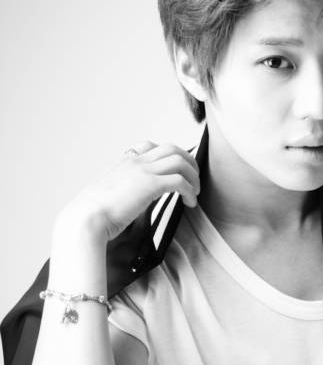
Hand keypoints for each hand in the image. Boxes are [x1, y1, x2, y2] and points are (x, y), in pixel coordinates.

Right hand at [55, 141, 199, 242]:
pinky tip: (190, 203)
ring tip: (195, 193)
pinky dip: (190, 191)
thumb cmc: (93, 214)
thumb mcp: (107, 195)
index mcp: (124, 163)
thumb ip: (121, 192)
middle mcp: (135, 162)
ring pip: (180, 161)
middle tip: (194, 179)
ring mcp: (143, 171)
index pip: (150, 145)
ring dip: (193, 176)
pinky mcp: (150, 185)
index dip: (168, 155)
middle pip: (172, 148)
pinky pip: (180, 181)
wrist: (86, 219)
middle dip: (189, 161)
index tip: (175, 170)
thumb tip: (129, 203)